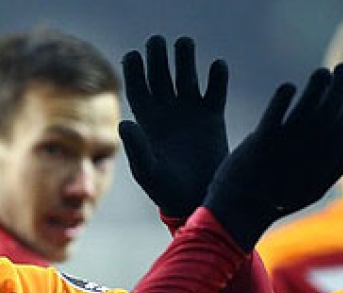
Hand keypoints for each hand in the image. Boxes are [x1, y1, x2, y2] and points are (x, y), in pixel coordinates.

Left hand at [120, 35, 228, 218]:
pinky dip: (217, 77)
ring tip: (185, 43)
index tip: (133, 55)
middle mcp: (167, 111)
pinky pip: (215, 90)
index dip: (134, 71)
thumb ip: (137, 149)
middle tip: (158, 41)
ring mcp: (190, 112)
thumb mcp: (149, 173)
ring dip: (185, 58)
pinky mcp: (213, 116)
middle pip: (160, 75)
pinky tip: (217, 66)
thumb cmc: (168, 192)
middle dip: (158, 57)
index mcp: (147, 121)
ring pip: (186, 76)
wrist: (199, 200)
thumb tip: (125, 124)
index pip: (138, 88)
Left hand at [204, 63, 342, 250]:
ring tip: (322, 73)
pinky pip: (273, 119)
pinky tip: (289, 87)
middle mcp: (306, 159)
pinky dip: (282, 102)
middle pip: (330, 117)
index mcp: (321, 169)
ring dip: (317, 90)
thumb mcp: (312, 189)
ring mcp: (283, 152)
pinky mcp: (259, 146)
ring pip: (306, 115)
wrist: (239, 213)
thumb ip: (334, 166)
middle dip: (342, 90)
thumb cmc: (276, 199)